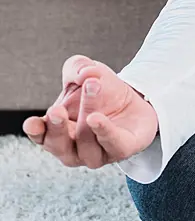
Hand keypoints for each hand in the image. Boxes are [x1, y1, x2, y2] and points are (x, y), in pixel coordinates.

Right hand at [22, 54, 158, 168]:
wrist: (136, 99)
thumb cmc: (102, 91)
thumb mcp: (85, 72)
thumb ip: (76, 67)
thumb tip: (82, 73)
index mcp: (57, 129)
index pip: (40, 135)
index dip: (35, 131)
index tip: (32, 123)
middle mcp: (73, 147)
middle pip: (58, 145)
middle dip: (56, 128)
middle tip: (57, 110)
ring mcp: (96, 153)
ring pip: (86, 142)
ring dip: (87, 113)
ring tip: (92, 87)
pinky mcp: (121, 150)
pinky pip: (112, 146)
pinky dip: (104, 132)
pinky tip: (97, 119)